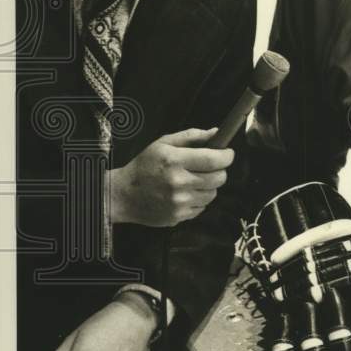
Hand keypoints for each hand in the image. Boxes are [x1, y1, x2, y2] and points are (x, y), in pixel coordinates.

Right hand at [109, 127, 234, 226]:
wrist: (123, 195)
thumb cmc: (144, 165)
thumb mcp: (163, 144)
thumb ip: (191, 136)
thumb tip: (216, 132)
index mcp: (174, 161)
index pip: (213, 160)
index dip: (227, 156)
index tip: (228, 153)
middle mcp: (178, 182)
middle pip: (219, 178)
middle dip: (220, 170)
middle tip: (212, 166)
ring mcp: (179, 202)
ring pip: (213, 194)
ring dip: (210, 186)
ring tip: (195, 180)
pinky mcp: (179, 217)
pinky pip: (202, 207)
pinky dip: (199, 199)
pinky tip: (186, 193)